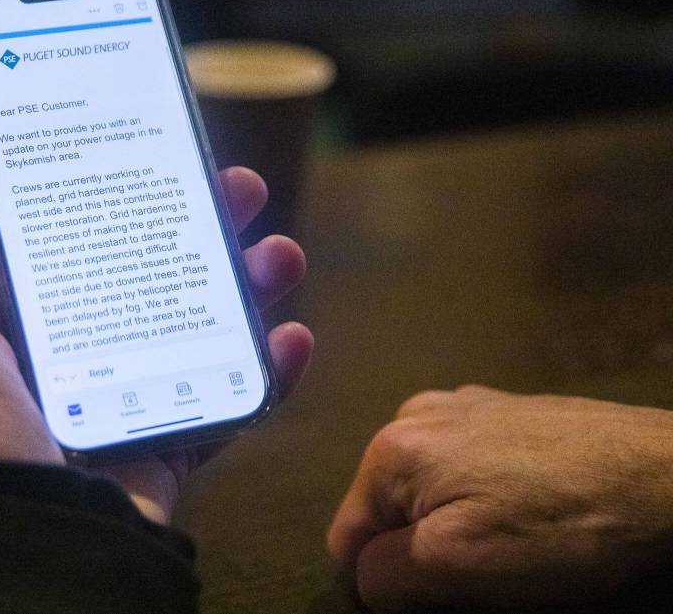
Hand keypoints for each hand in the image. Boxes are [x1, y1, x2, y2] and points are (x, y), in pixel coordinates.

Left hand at [0, 158, 311, 508]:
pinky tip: (292, 337)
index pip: (72, 240)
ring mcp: (126, 396)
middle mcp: (72, 352)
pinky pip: (227, 401)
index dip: (112, 196)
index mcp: (12, 320)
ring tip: (280, 254)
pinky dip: (266, 372)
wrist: (11, 539)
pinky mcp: (167, 442)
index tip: (152, 155)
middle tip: (240, 188)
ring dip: (245, 287)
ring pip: (199, 326)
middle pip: (148, 272)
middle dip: (197, 226)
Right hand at [327, 385, 672, 611]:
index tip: (448, 585)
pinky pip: (468, 464)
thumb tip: (365, 573)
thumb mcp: (455, 568)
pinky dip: (486, 490)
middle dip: (425, 543)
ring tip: (518, 532)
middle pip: (389, 509)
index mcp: (390, 449)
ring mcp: (462, 403)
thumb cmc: (558, 526)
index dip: (389, 577)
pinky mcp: (505, 406)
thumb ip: (384, 574)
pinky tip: (534, 502)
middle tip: (489, 561)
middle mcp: (414, 413)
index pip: (347, 539)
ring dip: (457, 517)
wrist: (664, 473)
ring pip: (429, 487)